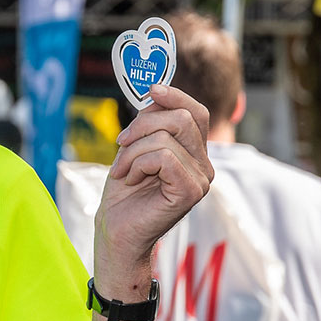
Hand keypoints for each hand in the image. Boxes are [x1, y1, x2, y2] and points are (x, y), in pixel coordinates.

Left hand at [94, 85, 213, 273]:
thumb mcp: (134, 147)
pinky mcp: (191, 191)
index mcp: (194, 153)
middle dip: (142, 125)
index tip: (151, 90)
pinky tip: (131, 179)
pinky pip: (164, 157)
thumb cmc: (124, 192)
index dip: (174, 96)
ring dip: (133, 150)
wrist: (116, 230)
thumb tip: (156, 90)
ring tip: (123, 170)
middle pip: (181, 118)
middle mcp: (204, 165)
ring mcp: (201, 179)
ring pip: (166, 137)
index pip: (196, 112)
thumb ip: (150, 122)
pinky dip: (138, 163)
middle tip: (121, 144)